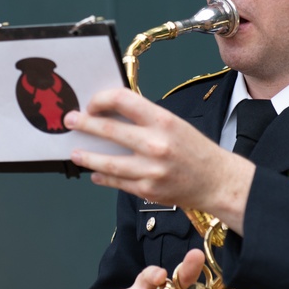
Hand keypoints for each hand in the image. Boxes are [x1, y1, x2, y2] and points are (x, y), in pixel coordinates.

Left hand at [64, 88, 254, 230]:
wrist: (218, 181)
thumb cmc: (196, 150)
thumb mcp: (174, 124)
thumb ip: (145, 119)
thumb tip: (111, 114)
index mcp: (162, 121)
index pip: (123, 100)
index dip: (102, 99)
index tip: (92, 103)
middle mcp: (155, 144)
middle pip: (109, 130)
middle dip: (85, 124)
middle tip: (70, 121)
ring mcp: (150, 170)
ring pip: (107, 163)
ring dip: (87, 157)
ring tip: (75, 153)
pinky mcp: (147, 190)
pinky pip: (117, 182)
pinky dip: (103, 177)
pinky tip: (95, 174)